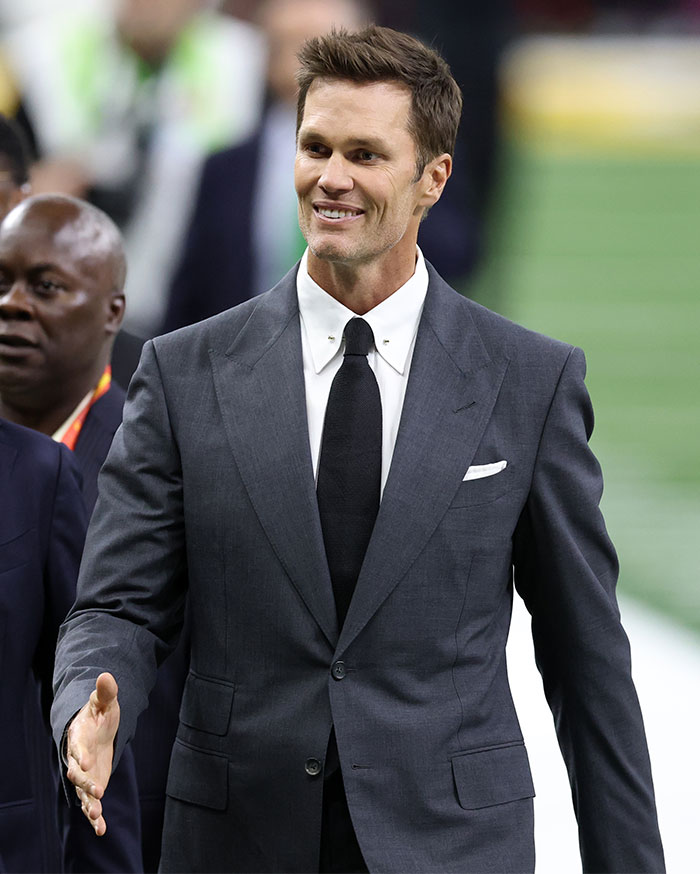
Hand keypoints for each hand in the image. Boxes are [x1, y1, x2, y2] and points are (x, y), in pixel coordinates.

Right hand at [65, 672, 119, 835]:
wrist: (96, 728)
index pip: (77, 750)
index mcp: (78, 740)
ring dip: (89, 805)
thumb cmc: (99, 714)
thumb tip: (106, 675)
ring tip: (97, 817)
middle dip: (86, 784)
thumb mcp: (104, 702)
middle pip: (77, 776)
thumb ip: (105, 693)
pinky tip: (101, 830)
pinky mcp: (93, 786)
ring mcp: (85, 776)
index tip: (86, 764)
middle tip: (97, 791)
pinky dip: (95, 817)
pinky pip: (92, 803)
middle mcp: (78, 761)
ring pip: (84, 794)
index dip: (81, 758)